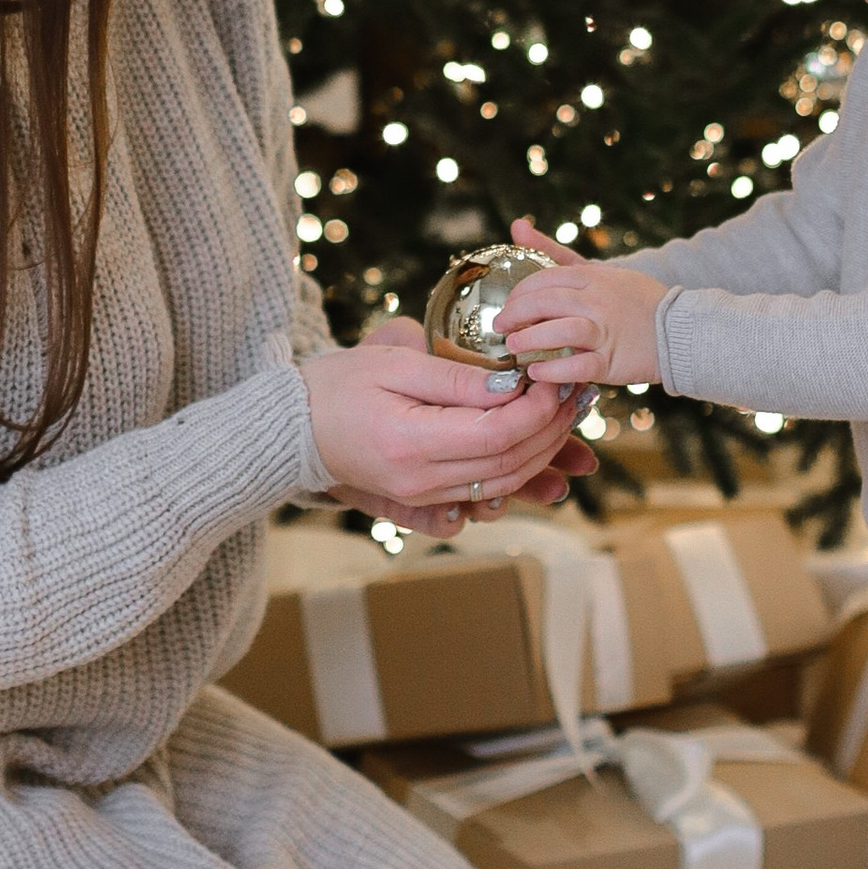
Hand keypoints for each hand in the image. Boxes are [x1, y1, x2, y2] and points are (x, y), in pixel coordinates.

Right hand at [300, 325, 585, 524]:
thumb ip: (456, 379)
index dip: (539, 409)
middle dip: (552, 429)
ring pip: (504, 484)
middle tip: (574, 393)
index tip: (555, 378)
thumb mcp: (395, 366)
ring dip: (542, 452)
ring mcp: (422, 498)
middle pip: (510, 464)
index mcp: (413, 444)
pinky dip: (514, 474)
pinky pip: (482, 496)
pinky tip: (529, 448)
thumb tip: (513, 386)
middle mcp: (421, 482)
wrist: (294, 429)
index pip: (499, 434)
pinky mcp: (422, 502)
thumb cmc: (339, 386)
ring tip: (563, 415)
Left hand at [495, 218, 667, 388]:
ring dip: (529, 341)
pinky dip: (552, 371)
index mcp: (594, 277)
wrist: (681, 329)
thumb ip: (556, 253)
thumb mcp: (598, 270)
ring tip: (514, 349)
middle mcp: (599, 301)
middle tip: (501, 328)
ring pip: (559, 332)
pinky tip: (536, 373)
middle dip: (515, 316)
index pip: (544, 279)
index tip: (507, 306)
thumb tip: (518, 226)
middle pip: (545, 303)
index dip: (519, 294)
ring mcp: (606, 331)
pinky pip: (577, 366)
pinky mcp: (613, 361)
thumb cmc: (634, 300)